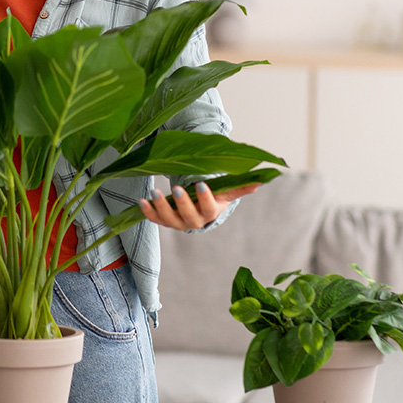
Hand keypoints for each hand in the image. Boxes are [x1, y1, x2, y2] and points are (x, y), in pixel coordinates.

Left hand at [138, 182, 259, 230]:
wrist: (199, 209)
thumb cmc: (214, 197)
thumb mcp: (226, 192)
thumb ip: (240, 187)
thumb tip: (262, 181)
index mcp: (210, 213)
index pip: (208, 207)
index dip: (205, 198)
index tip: (201, 184)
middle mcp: (194, 221)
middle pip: (188, 216)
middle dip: (182, 203)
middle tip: (176, 188)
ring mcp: (178, 222)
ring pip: (169, 219)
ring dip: (161, 207)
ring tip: (153, 191)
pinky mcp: (165, 220)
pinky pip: (155, 218)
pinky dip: (148, 211)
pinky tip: (141, 201)